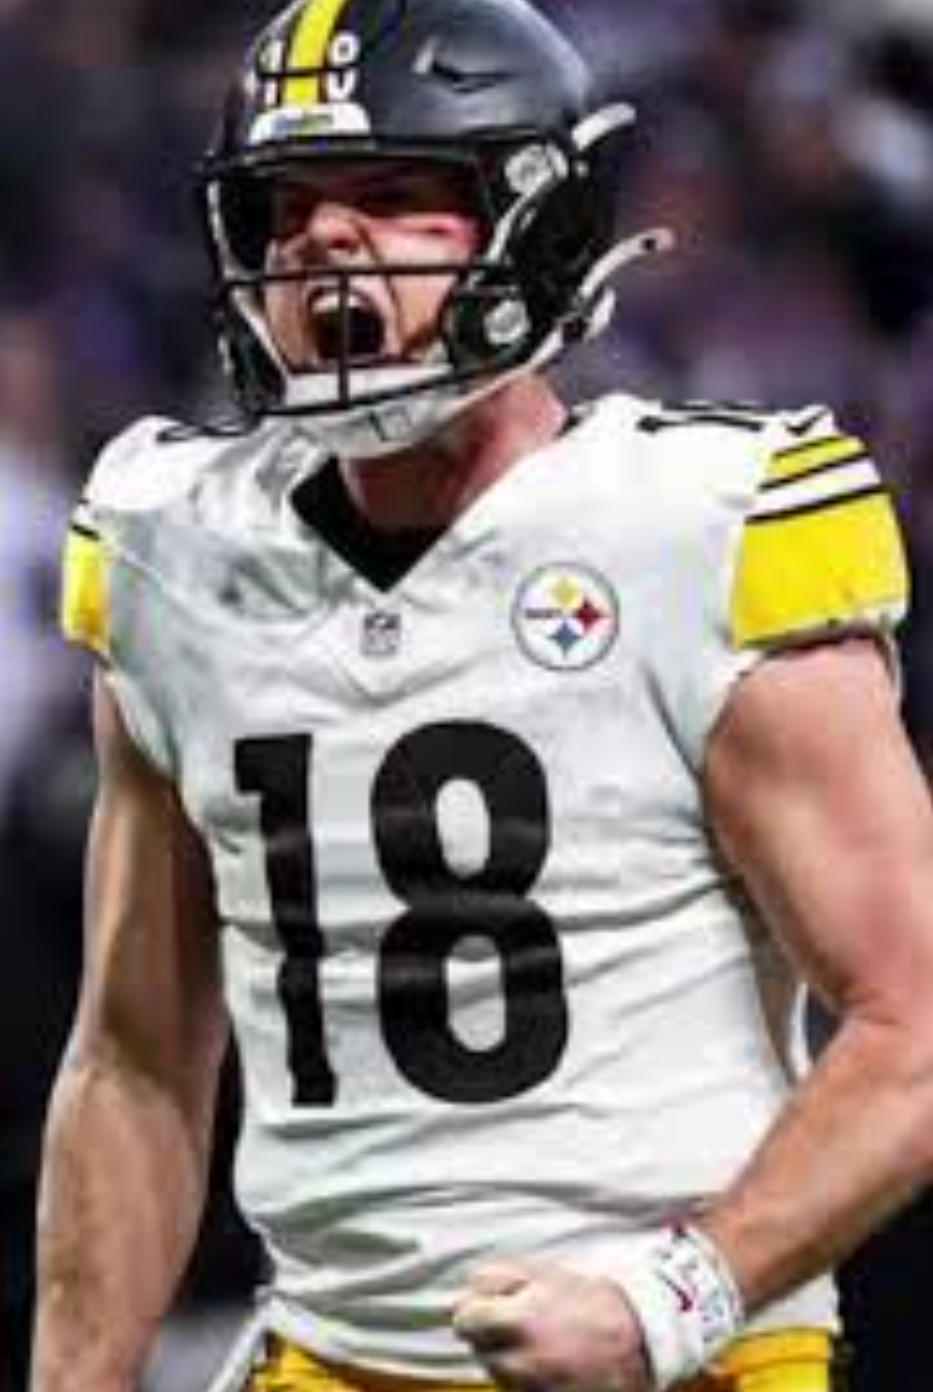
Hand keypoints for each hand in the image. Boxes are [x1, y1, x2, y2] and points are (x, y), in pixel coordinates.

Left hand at [453, 1259, 652, 1391]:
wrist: (638, 1340)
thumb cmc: (590, 1302)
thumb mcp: (543, 1274)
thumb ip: (497, 1278)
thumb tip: (469, 1291)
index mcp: (516, 1322)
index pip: (465, 1322)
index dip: (476, 1310)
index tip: (490, 1307)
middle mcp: (519, 1362)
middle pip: (479, 1350)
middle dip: (493, 1335)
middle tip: (522, 1321)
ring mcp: (532, 1389)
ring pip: (498, 1373)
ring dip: (509, 1358)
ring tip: (541, 1342)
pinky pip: (519, 1391)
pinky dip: (526, 1380)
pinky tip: (549, 1364)